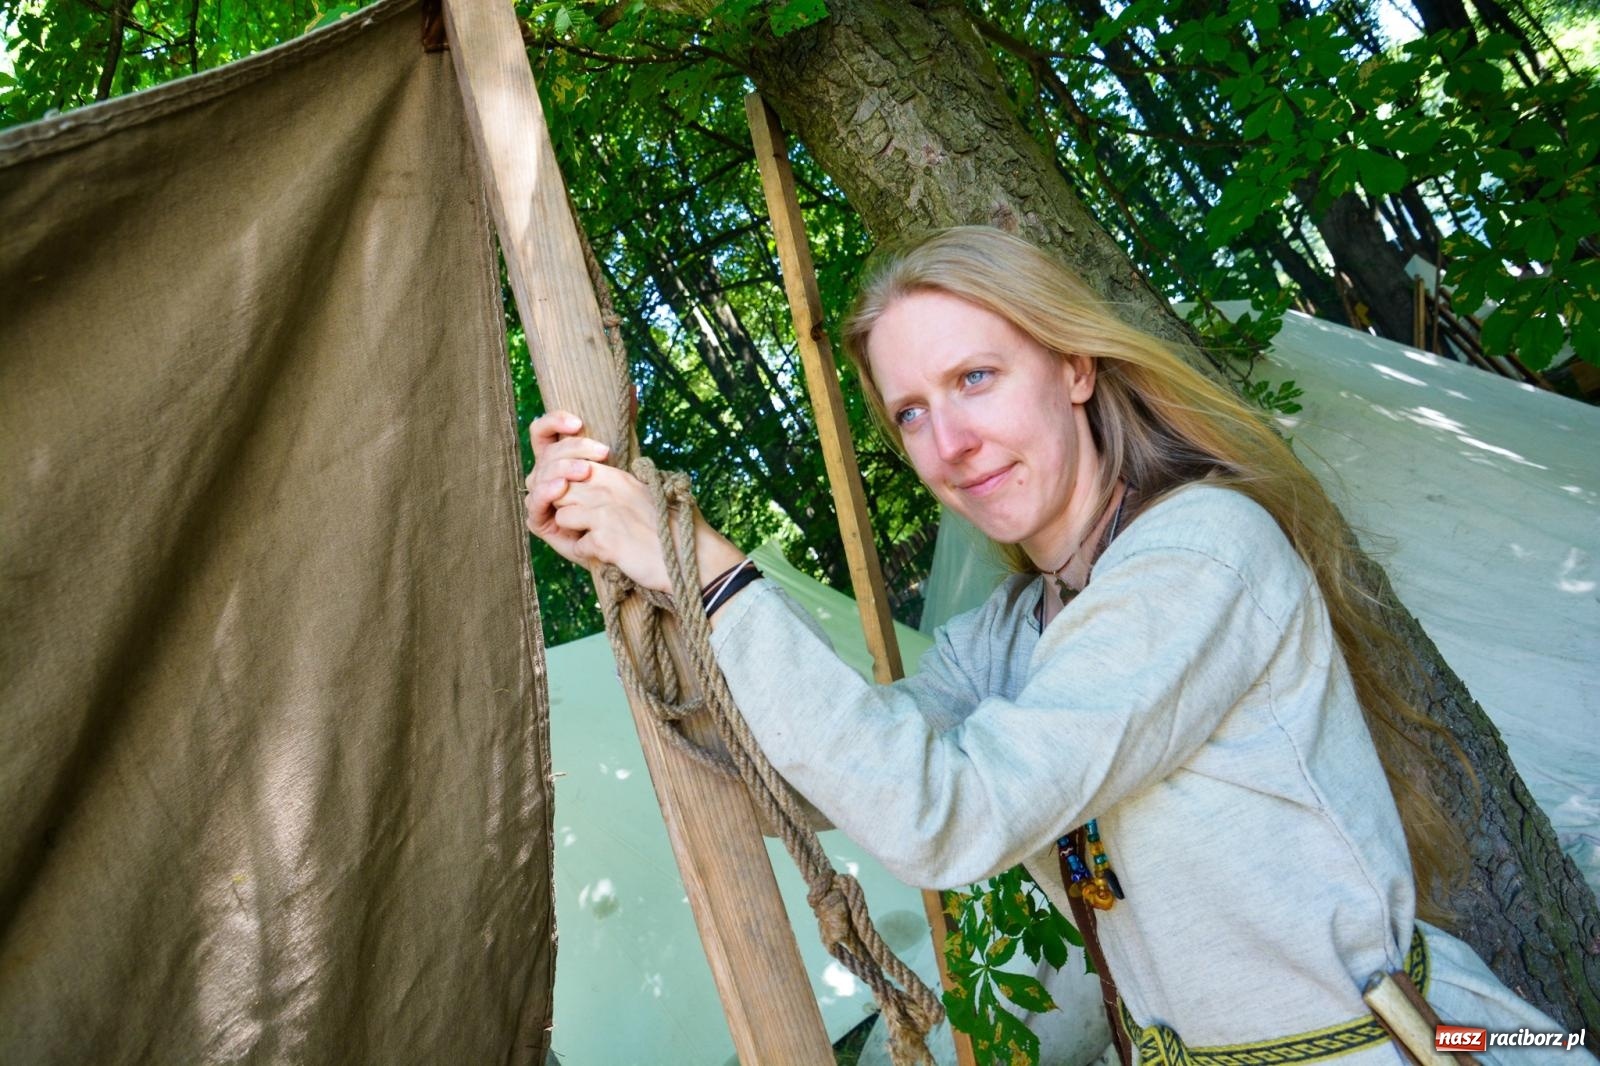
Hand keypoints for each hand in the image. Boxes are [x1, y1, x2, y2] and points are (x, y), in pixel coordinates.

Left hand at [525, 411, 747, 598]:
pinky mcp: (606, 541)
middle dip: (566, 508)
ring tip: (594, 539)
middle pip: (562, 491)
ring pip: (563, 516)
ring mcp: (606, 515)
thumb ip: (617, 487)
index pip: (574, 469)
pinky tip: (608, 555)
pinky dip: (588, 554)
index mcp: (618, 477)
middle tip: (581, 524)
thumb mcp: (643, 494)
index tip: (579, 502)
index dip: (570, 487)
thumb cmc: (670, 530)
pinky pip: (578, 546)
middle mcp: (609, 491)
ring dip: (573, 531)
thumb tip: (590, 486)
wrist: (691, 558)